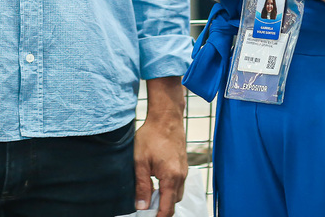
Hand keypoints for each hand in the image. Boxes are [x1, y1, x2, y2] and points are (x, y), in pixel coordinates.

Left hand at [135, 78, 186, 216]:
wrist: (166, 117)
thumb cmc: (152, 136)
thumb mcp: (140, 161)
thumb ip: (141, 185)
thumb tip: (142, 206)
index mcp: (171, 178)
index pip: (167, 208)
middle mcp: (181, 176)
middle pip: (173, 202)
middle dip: (161, 208)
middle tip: (146, 207)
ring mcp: (184, 170)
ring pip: (176, 193)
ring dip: (166, 198)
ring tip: (150, 195)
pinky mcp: (183, 164)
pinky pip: (178, 183)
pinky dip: (169, 188)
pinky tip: (157, 182)